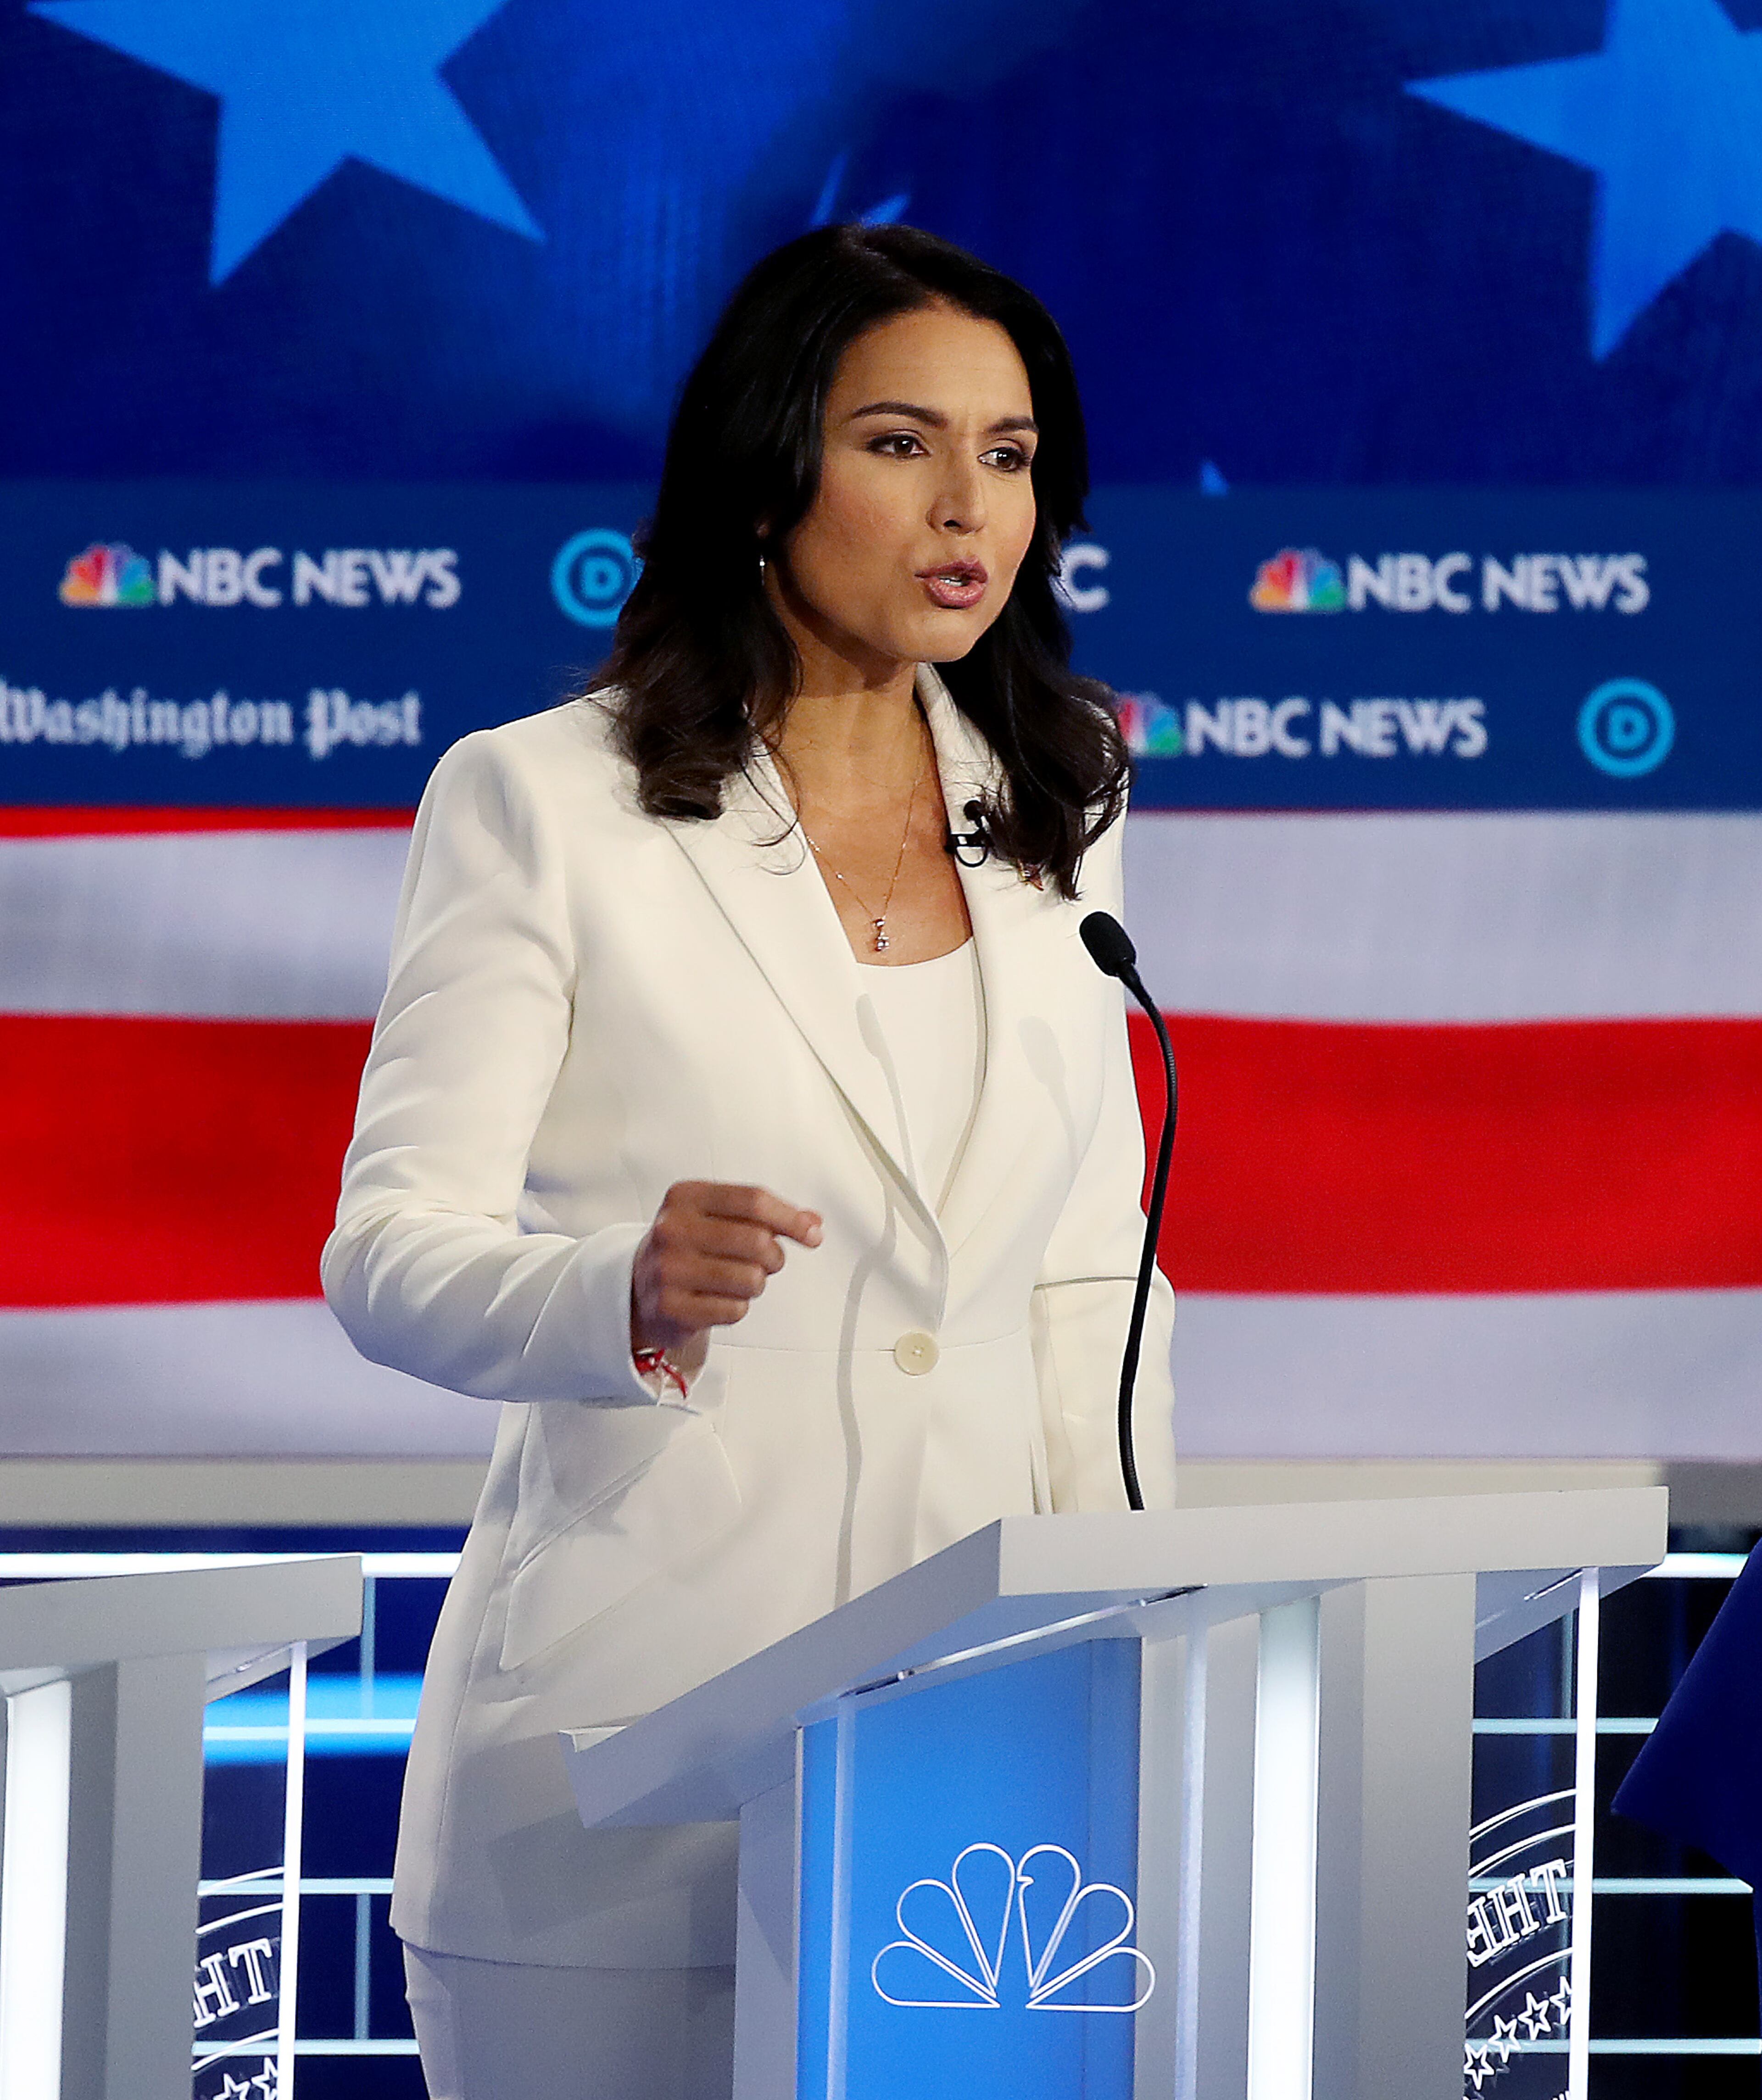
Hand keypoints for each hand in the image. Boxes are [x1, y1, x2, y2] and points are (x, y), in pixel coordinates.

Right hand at [631, 1182, 822, 1357]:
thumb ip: (766, 1216)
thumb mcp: (718, 1217)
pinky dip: (737, 1308)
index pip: (753, 1200)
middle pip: (757, 1241)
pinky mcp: (671, 1307)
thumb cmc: (688, 1247)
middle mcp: (672, 1228)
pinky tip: (717, 1300)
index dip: (791, 1219)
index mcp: (686, 1196)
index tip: (812, 1235)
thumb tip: (813, 1224)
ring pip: (750, 1279)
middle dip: (774, 1256)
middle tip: (766, 1262)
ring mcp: (668, 1269)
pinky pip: (735, 1310)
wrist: (636, 1288)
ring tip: (736, 1280)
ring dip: (755, 1284)